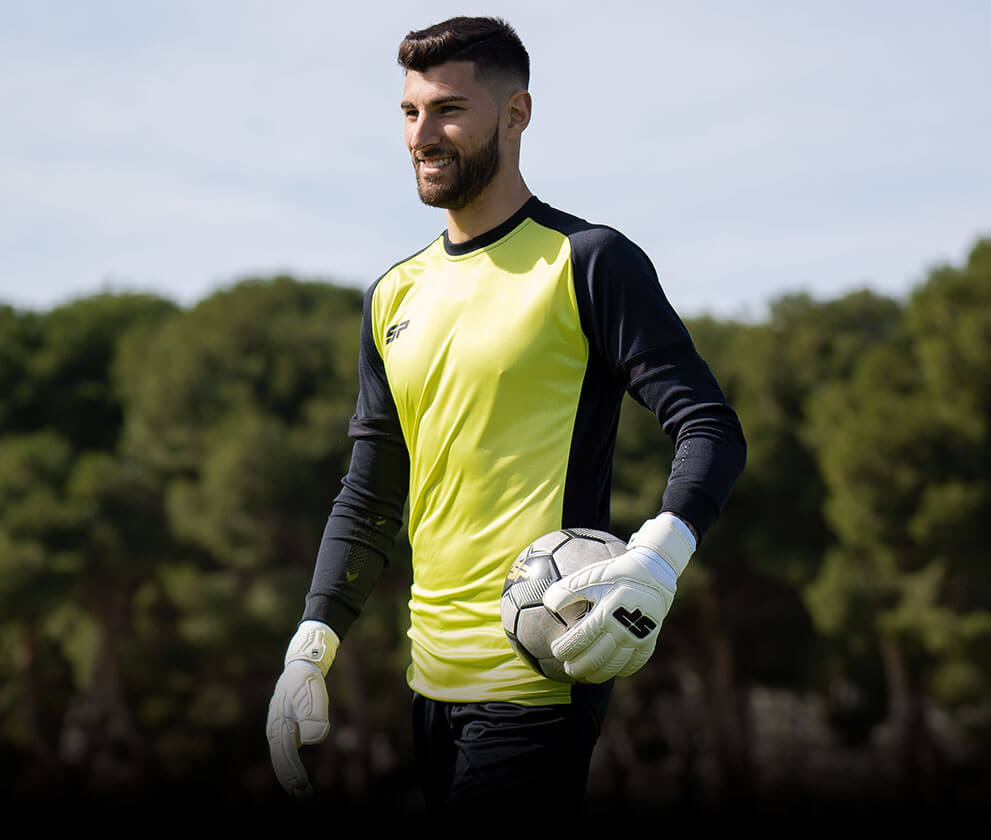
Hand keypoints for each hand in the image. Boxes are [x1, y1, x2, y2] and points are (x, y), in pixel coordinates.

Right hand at [266, 620, 339, 798]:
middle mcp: (276, 729)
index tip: (301, 786)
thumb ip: (315, 713)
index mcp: (279, 721)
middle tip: (303, 796)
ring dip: (290, 776)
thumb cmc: (307, 679)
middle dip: (291, 779)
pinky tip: (297, 780)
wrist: (301, 667)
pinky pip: (286, 753)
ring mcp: (280, 730)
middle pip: (281, 759)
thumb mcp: (314, 691)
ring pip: (282, 758)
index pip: (286, 752)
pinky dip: (290, 767)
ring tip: (302, 793)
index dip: (293, 771)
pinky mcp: (286, 730)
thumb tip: (313, 739)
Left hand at [542, 513, 695, 682]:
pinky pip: (635, 663)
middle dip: (577, 667)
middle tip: (567, 669)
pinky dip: (622, 671)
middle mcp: (622, 631)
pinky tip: (613, 671)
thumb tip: (547, 603)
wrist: (653, 572)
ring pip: (613, 666)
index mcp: (605, 615)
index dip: (564, 650)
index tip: (554, 651)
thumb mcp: (589, 576)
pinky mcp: (650, 640)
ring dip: (596, 674)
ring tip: (585, 676)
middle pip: (594, 659)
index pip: (579, 641)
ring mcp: (637, 638)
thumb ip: (567, 590)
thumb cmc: (617, 572)